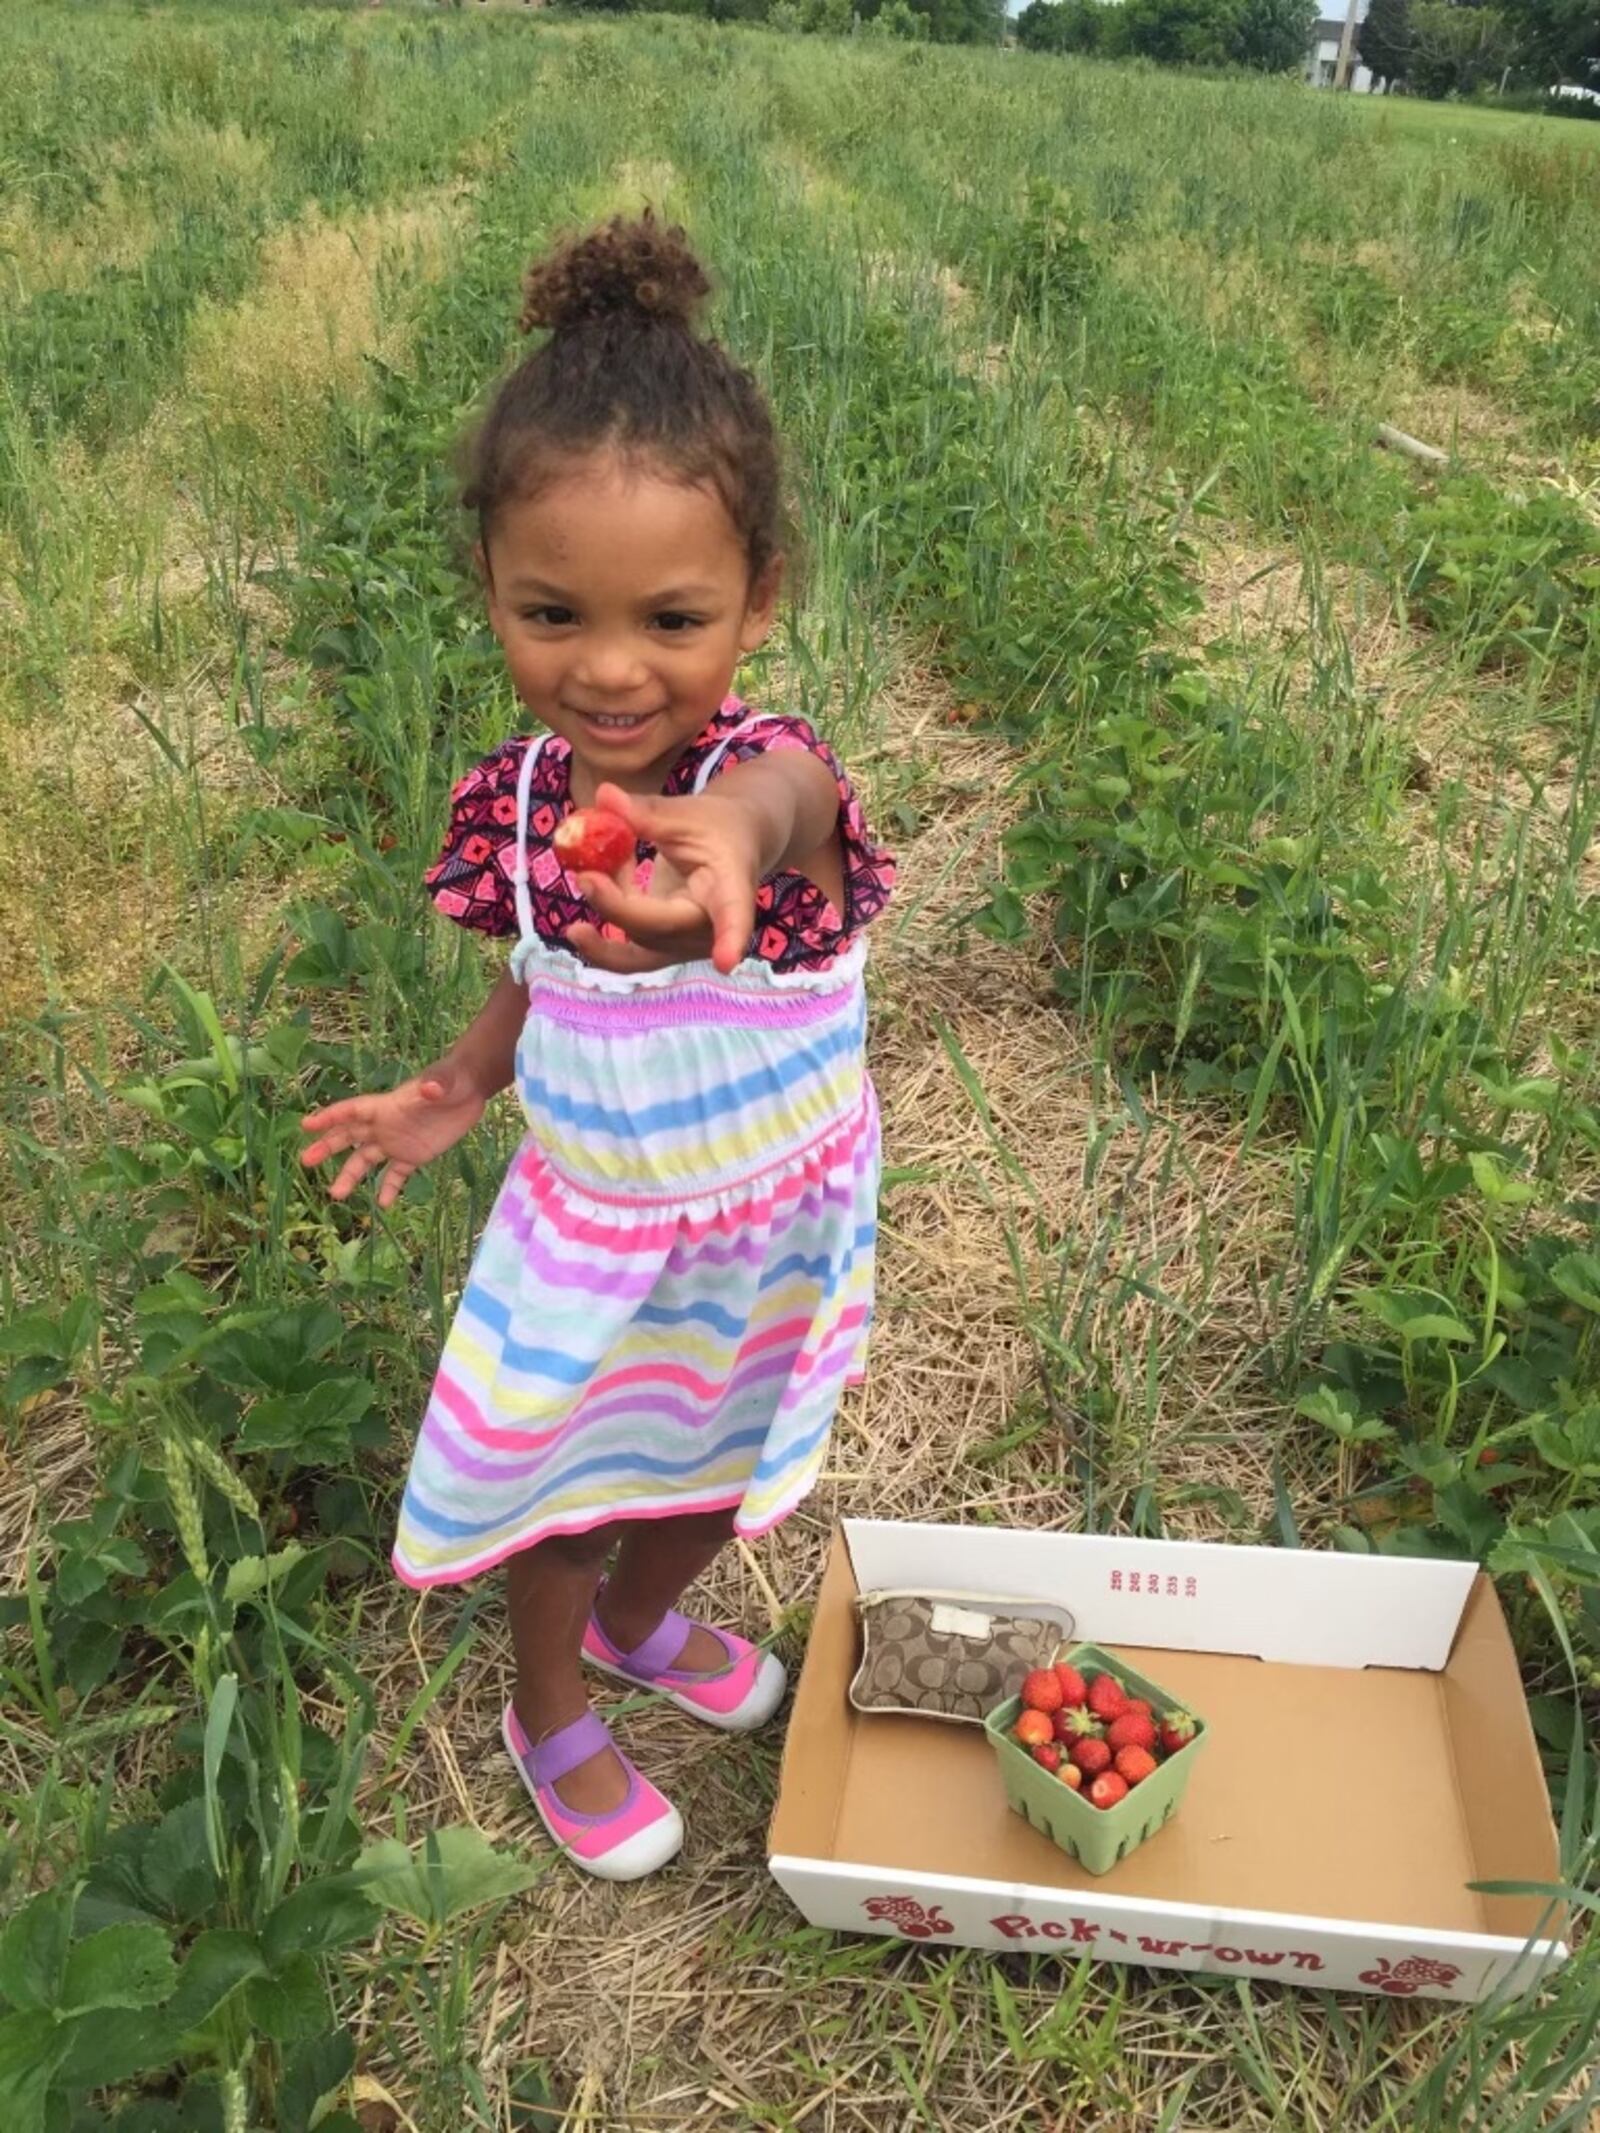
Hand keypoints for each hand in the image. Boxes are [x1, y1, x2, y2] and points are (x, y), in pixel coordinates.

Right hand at [299, 1058, 489, 1207]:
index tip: (307, 1125)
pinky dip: (389, 1188)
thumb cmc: (454, 1080)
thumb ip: (435, 1085)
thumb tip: (429, 1088)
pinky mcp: (414, 1155)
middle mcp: (385, 1125)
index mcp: (386, 1106)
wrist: (470, 1090)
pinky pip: (396, 1174)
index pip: (352, 1111)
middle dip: (327, 1147)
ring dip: (351, 1175)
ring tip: (336, 1194)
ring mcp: (397, 1141)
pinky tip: (383, 1205)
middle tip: (306, 1161)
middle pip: (349, 1137)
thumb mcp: (445, 1081)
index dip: (330, 1117)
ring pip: (366, 1160)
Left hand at [567, 781, 765, 976]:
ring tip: (588, 867)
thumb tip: (604, 795)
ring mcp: (684, 945)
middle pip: (660, 931)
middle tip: (585, 874)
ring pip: (635, 949)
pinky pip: (624, 952)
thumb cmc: (718, 827)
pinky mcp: (662, 948)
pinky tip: (596, 877)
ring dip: (605, 905)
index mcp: (732, 892)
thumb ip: (647, 812)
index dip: (730, 939)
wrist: (729, 846)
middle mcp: (711, 929)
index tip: (725, 962)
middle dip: (617, 907)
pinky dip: (604, 913)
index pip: (733, 918)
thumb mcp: (688, 814)